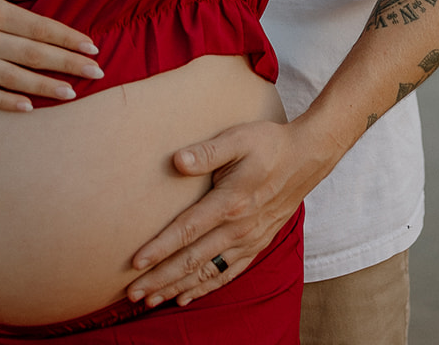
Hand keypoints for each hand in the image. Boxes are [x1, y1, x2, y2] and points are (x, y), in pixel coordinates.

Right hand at [0, 0, 102, 108]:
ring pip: (15, 78)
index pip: (39, 26)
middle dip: (68, 63)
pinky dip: (8, 102)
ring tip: (72, 94)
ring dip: (45, 86)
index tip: (92, 45)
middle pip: (33, 54)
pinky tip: (30, 107)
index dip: (68, 36)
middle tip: (97, 72)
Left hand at [127, 118, 327, 308]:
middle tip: (132, 293)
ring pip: (207, 272)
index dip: (160, 248)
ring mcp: (248, 240)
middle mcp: (239, 228)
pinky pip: (227, 273)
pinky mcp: (256, 245)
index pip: (187, 230)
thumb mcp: (238, 138)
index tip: (135, 263)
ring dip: (178, 287)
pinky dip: (205, 288)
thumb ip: (207, 152)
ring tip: (151, 300)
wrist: (306, 159)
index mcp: (230, 202)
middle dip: (161, 279)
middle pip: (192, 260)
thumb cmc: (269, 144)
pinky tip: (186, 296)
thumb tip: (177, 160)